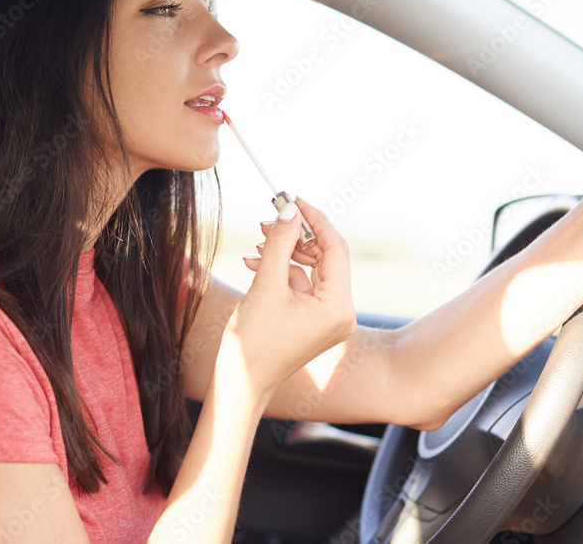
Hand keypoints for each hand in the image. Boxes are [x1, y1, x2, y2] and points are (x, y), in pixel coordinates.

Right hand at [223, 198, 355, 398]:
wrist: (240, 384)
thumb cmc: (252, 341)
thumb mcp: (266, 284)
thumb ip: (281, 243)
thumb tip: (291, 209)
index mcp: (338, 307)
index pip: (335, 248)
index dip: (314, 219)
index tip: (292, 199)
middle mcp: (342, 313)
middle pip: (326, 257)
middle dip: (296, 235)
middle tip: (269, 218)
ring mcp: (330, 319)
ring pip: (313, 268)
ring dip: (286, 251)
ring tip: (259, 240)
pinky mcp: (316, 321)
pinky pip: (304, 284)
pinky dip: (283, 270)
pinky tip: (257, 262)